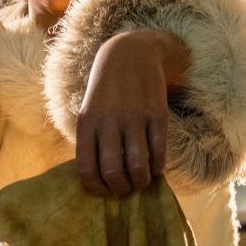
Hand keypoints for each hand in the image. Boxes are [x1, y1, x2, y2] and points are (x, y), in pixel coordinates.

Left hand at [75, 30, 189, 195]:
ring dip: (141, 181)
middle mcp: (109, 121)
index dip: (97, 188)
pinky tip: (155, 167)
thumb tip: (99, 180)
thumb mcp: (89, 111)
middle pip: (113, 172)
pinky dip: (158, 167)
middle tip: (126, 187)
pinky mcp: (157, 114)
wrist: (130, 53)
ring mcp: (134, 117)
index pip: (87, 168)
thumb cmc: (106, 91)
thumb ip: (91, 142)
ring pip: (138, 166)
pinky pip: (159, 152)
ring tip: (142, 180)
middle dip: (121, 188)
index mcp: (87, 123)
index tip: (105, 191)